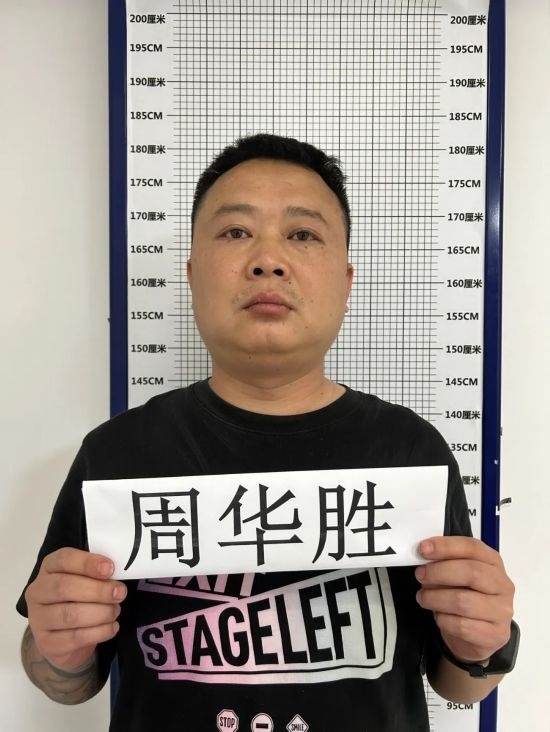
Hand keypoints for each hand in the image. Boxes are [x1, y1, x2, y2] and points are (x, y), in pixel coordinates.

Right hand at [25, 548, 126, 671]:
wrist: (64, 637)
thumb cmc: (79, 598)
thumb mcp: (86, 579)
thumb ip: (97, 573)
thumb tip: (120, 571)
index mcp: (49, 568)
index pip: (63, 559)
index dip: (87, 563)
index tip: (110, 568)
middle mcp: (38, 591)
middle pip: (64, 587)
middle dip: (97, 590)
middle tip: (120, 593)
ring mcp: (38, 619)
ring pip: (70, 615)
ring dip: (100, 612)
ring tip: (115, 611)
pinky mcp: (45, 643)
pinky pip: (75, 637)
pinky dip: (99, 632)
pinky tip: (112, 627)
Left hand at [415, 536, 513, 662]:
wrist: (476, 636)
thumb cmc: (464, 596)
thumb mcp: (456, 575)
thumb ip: (444, 562)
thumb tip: (424, 557)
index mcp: (493, 562)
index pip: (473, 548)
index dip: (446, 546)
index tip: (423, 548)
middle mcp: (502, 585)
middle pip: (472, 572)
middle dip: (439, 572)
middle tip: (420, 575)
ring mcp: (502, 611)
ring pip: (463, 602)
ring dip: (435, 598)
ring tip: (423, 597)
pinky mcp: (495, 635)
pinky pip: (462, 626)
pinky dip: (443, 619)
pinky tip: (439, 616)